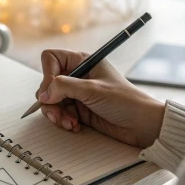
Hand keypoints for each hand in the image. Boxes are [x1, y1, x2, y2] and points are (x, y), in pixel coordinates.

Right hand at [35, 49, 165, 147]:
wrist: (142, 124)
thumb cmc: (125, 101)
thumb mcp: (93, 90)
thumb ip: (64, 87)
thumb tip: (43, 94)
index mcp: (82, 62)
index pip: (51, 59)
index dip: (47, 74)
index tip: (51, 91)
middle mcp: (77, 76)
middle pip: (48, 83)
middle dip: (50, 100)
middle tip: (57, 113)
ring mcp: (77, 94)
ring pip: (51, 100)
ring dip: (56, 113)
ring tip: (69, 123)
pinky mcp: (79, 110)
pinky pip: (60, 113)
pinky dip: (63, 120)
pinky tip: (75, 126)